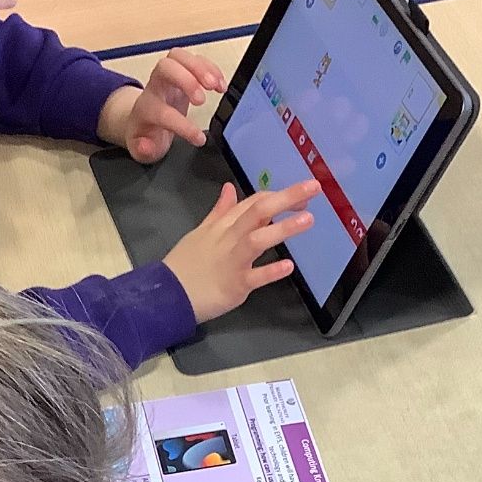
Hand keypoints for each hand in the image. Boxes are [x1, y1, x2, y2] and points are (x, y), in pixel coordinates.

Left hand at [97, 49, 227, 162]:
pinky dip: (211, 68)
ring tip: (216, 86)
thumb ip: (142, 149)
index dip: (182, 125)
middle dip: (187, 80)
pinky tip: (220, 85)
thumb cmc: (145, 132)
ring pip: (179, 56)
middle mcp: (156, 87)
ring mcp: (168, 76)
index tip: (199, 138)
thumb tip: (146, 146)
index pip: (162, 111)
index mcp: (146, 108)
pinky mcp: (182, 72)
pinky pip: (194, 58)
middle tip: (202, 101)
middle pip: (165, 67)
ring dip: (201, 68)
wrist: (142, 118)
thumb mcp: (140, 149)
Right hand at [162, 180, 318, 322]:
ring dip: (283, 228)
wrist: (167, 293)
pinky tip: (289, 266)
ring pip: (258, 239)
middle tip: (314, 187)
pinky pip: (255, 277)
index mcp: (223, 225)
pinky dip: (271, 271)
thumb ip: (219, 211)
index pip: (253, 202)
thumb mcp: (201, 232)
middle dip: (287, 198)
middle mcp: (230, 238)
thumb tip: (229, 187)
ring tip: (308, 219)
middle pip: (259, 212)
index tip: (303, 193)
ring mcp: (233, 261)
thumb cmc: (186, 264)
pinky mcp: (235, 285)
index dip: (278, 195)